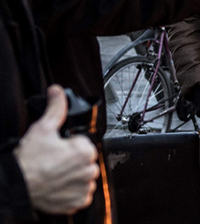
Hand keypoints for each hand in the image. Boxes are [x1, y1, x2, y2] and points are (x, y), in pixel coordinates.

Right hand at [14, 85, 98, 214]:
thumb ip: (56, 108)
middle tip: (54, 160)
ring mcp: (84, 188)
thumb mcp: (43, 128)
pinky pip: (81, 193)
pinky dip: (71, 190)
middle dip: (72, 159)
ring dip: (73, 174)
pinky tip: (58, 184)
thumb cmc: (28, 161)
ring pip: (84, 176)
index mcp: (85, 152)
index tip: (59, 148)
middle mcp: (89, 171)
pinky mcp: (78, 202)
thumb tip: (58, 92)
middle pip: (86, 160)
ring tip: (55, 172)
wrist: (16, 185)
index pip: (84, 144)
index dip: (70, 144)